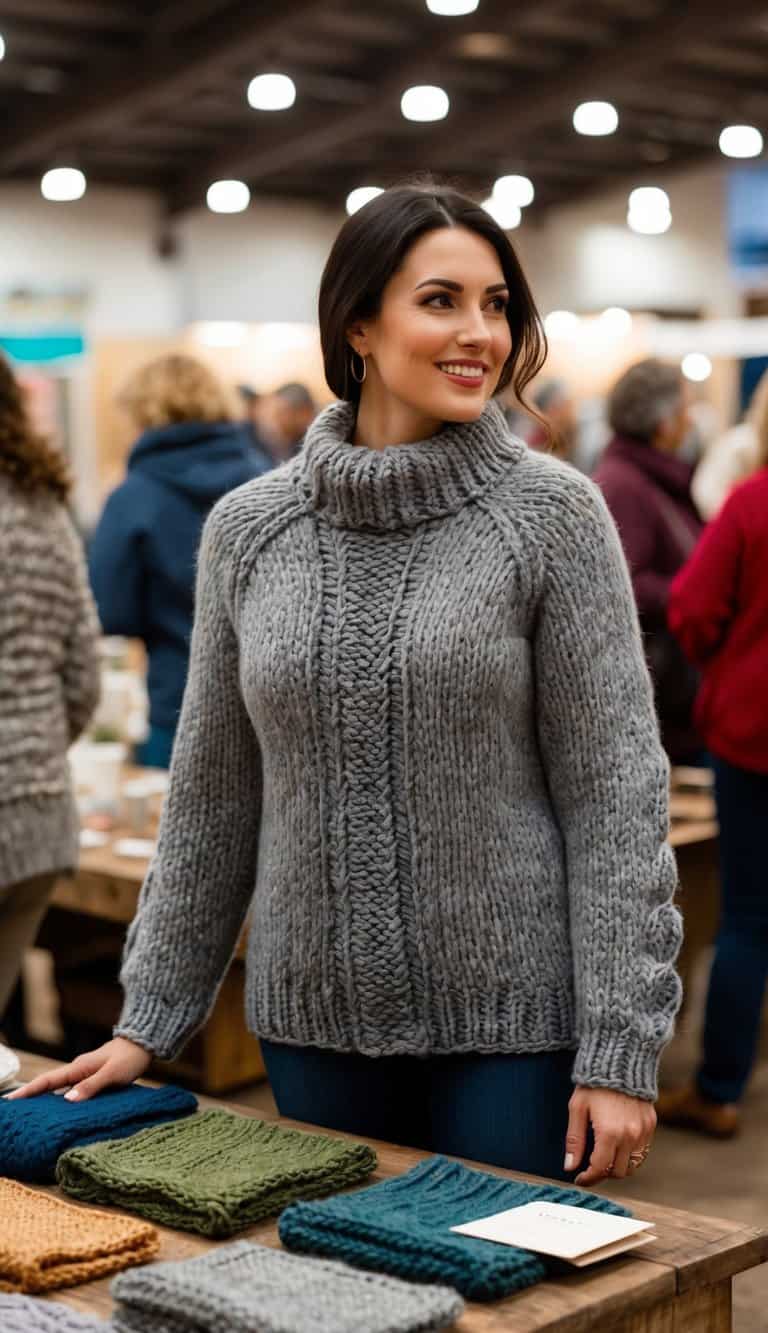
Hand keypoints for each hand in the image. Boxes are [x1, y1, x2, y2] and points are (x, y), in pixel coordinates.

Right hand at [4, 1038, 151, 1102]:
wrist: (143, 1044)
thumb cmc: (129, 1059)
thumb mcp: (112, 1074)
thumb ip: (92, 1086)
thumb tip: (68, 1100)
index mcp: (78, 1068)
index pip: (48, 1081)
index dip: (28, 1091)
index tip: (10, 1100)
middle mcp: (77, 1069)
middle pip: (48, 1084)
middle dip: (29, 1095)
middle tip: (13, 1110)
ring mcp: (83, 1072)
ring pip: (58, 1086)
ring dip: (43, 1097)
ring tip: (29, 1113)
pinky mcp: (91, 1075)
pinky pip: (69, 1087)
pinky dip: (59, 1096)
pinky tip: (57, 1107)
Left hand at [564, 1086, 655, 1184]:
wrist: (619, 1061)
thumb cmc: (594, 1084)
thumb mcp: (577, 1108)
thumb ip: (574, 1140)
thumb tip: (570, 1166)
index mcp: (609, 1133)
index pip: (600, 1169)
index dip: (588, 1178)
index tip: (579, 1179)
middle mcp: (629, 1136)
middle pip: (618, 1172)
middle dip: (603, 1174)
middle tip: (590, 1168)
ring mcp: (643, 1131)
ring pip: (633, 1165)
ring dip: (618, 1167)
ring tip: (604, 1158)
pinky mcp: (650, 1125)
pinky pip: (642, 1151)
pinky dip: (631, 1155)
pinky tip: (618, 1146)